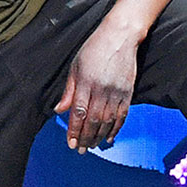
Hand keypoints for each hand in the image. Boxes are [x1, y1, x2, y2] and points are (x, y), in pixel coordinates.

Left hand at [56, 25, 138, 150]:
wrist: (120, 36)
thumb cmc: (94, 49)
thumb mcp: (75, 66)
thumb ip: (68, 90)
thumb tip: (59, 110)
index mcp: (85, 82)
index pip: (78, 112)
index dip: (74, 130)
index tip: (70, 143)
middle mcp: (101, 89)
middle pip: (93, 120)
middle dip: (85, 138)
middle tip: (80, 150)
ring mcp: (116, 92)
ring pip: (107, 121)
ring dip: (99, 136)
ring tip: (92, 146)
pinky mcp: (128, 92)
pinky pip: (122, 115)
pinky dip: (116, 128)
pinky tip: (109, 138)